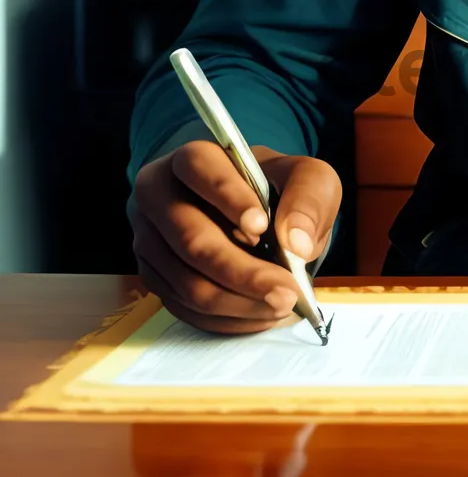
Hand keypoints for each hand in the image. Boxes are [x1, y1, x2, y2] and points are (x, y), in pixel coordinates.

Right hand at [129, 140, 341, 333]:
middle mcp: (159, 196)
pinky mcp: (153, 277)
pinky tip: (259, 314)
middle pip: (190, 239)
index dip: (228, 196)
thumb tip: (296, 243)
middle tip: (286, 292)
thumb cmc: (279, 190)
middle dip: (242, 271)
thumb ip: (309, 197)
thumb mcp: (308, 178)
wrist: (255, 215)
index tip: (262, 226)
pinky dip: (226, 318)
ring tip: (281, 305)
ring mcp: (149, 239)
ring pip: (187, 281)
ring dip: (238, 302)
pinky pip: (185, 307)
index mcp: (193, 158)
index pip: (199, 168)